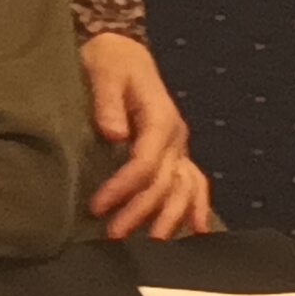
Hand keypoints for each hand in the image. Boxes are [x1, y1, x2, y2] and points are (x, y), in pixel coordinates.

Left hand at [81, 33, 214, 240]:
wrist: (122, 52)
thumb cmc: (110, 60)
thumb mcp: (104, 71)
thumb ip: (107, 101)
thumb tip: (113, 134)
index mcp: (160, 118)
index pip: (145, 164)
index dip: (123, 188)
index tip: (98, 206)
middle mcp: (175, 136)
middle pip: (163, 183)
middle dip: (139, 212)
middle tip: (113, 235)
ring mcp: (179, 146)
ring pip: (183, 189)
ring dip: (168, 218)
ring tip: (149, 243)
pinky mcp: (174, 151)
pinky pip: (193, 182)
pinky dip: (196, 205)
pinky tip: (197, 229)